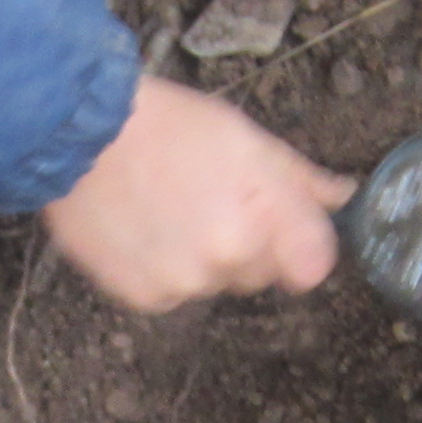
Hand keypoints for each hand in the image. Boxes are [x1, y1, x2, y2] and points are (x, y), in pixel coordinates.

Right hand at [44, 76, 350, 313]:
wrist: (80, 134)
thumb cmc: (165, 125)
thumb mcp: (244, 137)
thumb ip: (299, 179)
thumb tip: (341, 197)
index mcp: (262, 215)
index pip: (312, 266)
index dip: (297, 246)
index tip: (282, 231)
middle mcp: (227, 257)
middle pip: (259, 272)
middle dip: (243, 244)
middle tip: (206, 199)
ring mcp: (184, 282)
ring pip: (212, 283)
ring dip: (199, 258)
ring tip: (167, 210)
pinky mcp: (145, 297)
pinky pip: (171, 294)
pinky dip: (161, 269)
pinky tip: (143, 230)